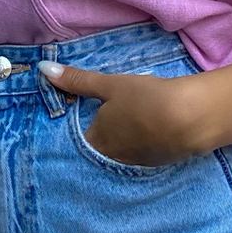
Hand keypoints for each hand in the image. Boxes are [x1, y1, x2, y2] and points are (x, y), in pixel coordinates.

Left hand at [38, 61, 208, 165]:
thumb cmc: (144, 99)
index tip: (85, 115)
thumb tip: (42, 69)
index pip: (80, 139)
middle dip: (103, 134)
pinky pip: (143, 153)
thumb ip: (78, 80)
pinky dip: (143, 141)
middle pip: (101, 147)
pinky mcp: (158, 162)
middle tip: (110, 115)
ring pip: (123, 151)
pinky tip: (152, 127)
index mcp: (97, 140)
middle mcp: (113, 158)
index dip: (82, 126)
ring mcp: (137, 163)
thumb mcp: (110, 84)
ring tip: (132, 120)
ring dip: (124, 138)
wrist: (189, 118)